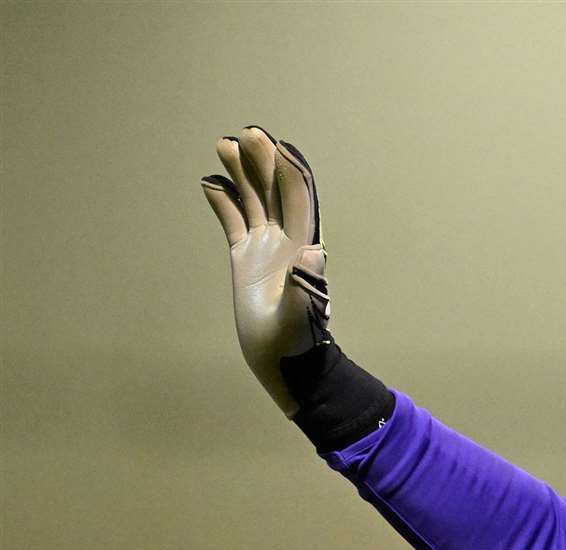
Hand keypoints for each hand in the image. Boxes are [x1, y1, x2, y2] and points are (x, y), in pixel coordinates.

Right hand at [200, 126, 330, 416]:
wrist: (281, 358)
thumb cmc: (295, 341)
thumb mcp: (300, 317)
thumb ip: (306, 287)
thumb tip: (314, 253)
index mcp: (304, 249)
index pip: (300, 202)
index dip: (291, 174)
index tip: (279, 147)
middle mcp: (287, 241)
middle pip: (275, 192)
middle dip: (265, 163)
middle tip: (249, 133)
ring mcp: (265, 246)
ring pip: (253, 200)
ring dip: (242, 173)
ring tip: (225, 143)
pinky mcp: (244, 257)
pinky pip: (232, 221)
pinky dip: (222, 202)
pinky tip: (209, 182)